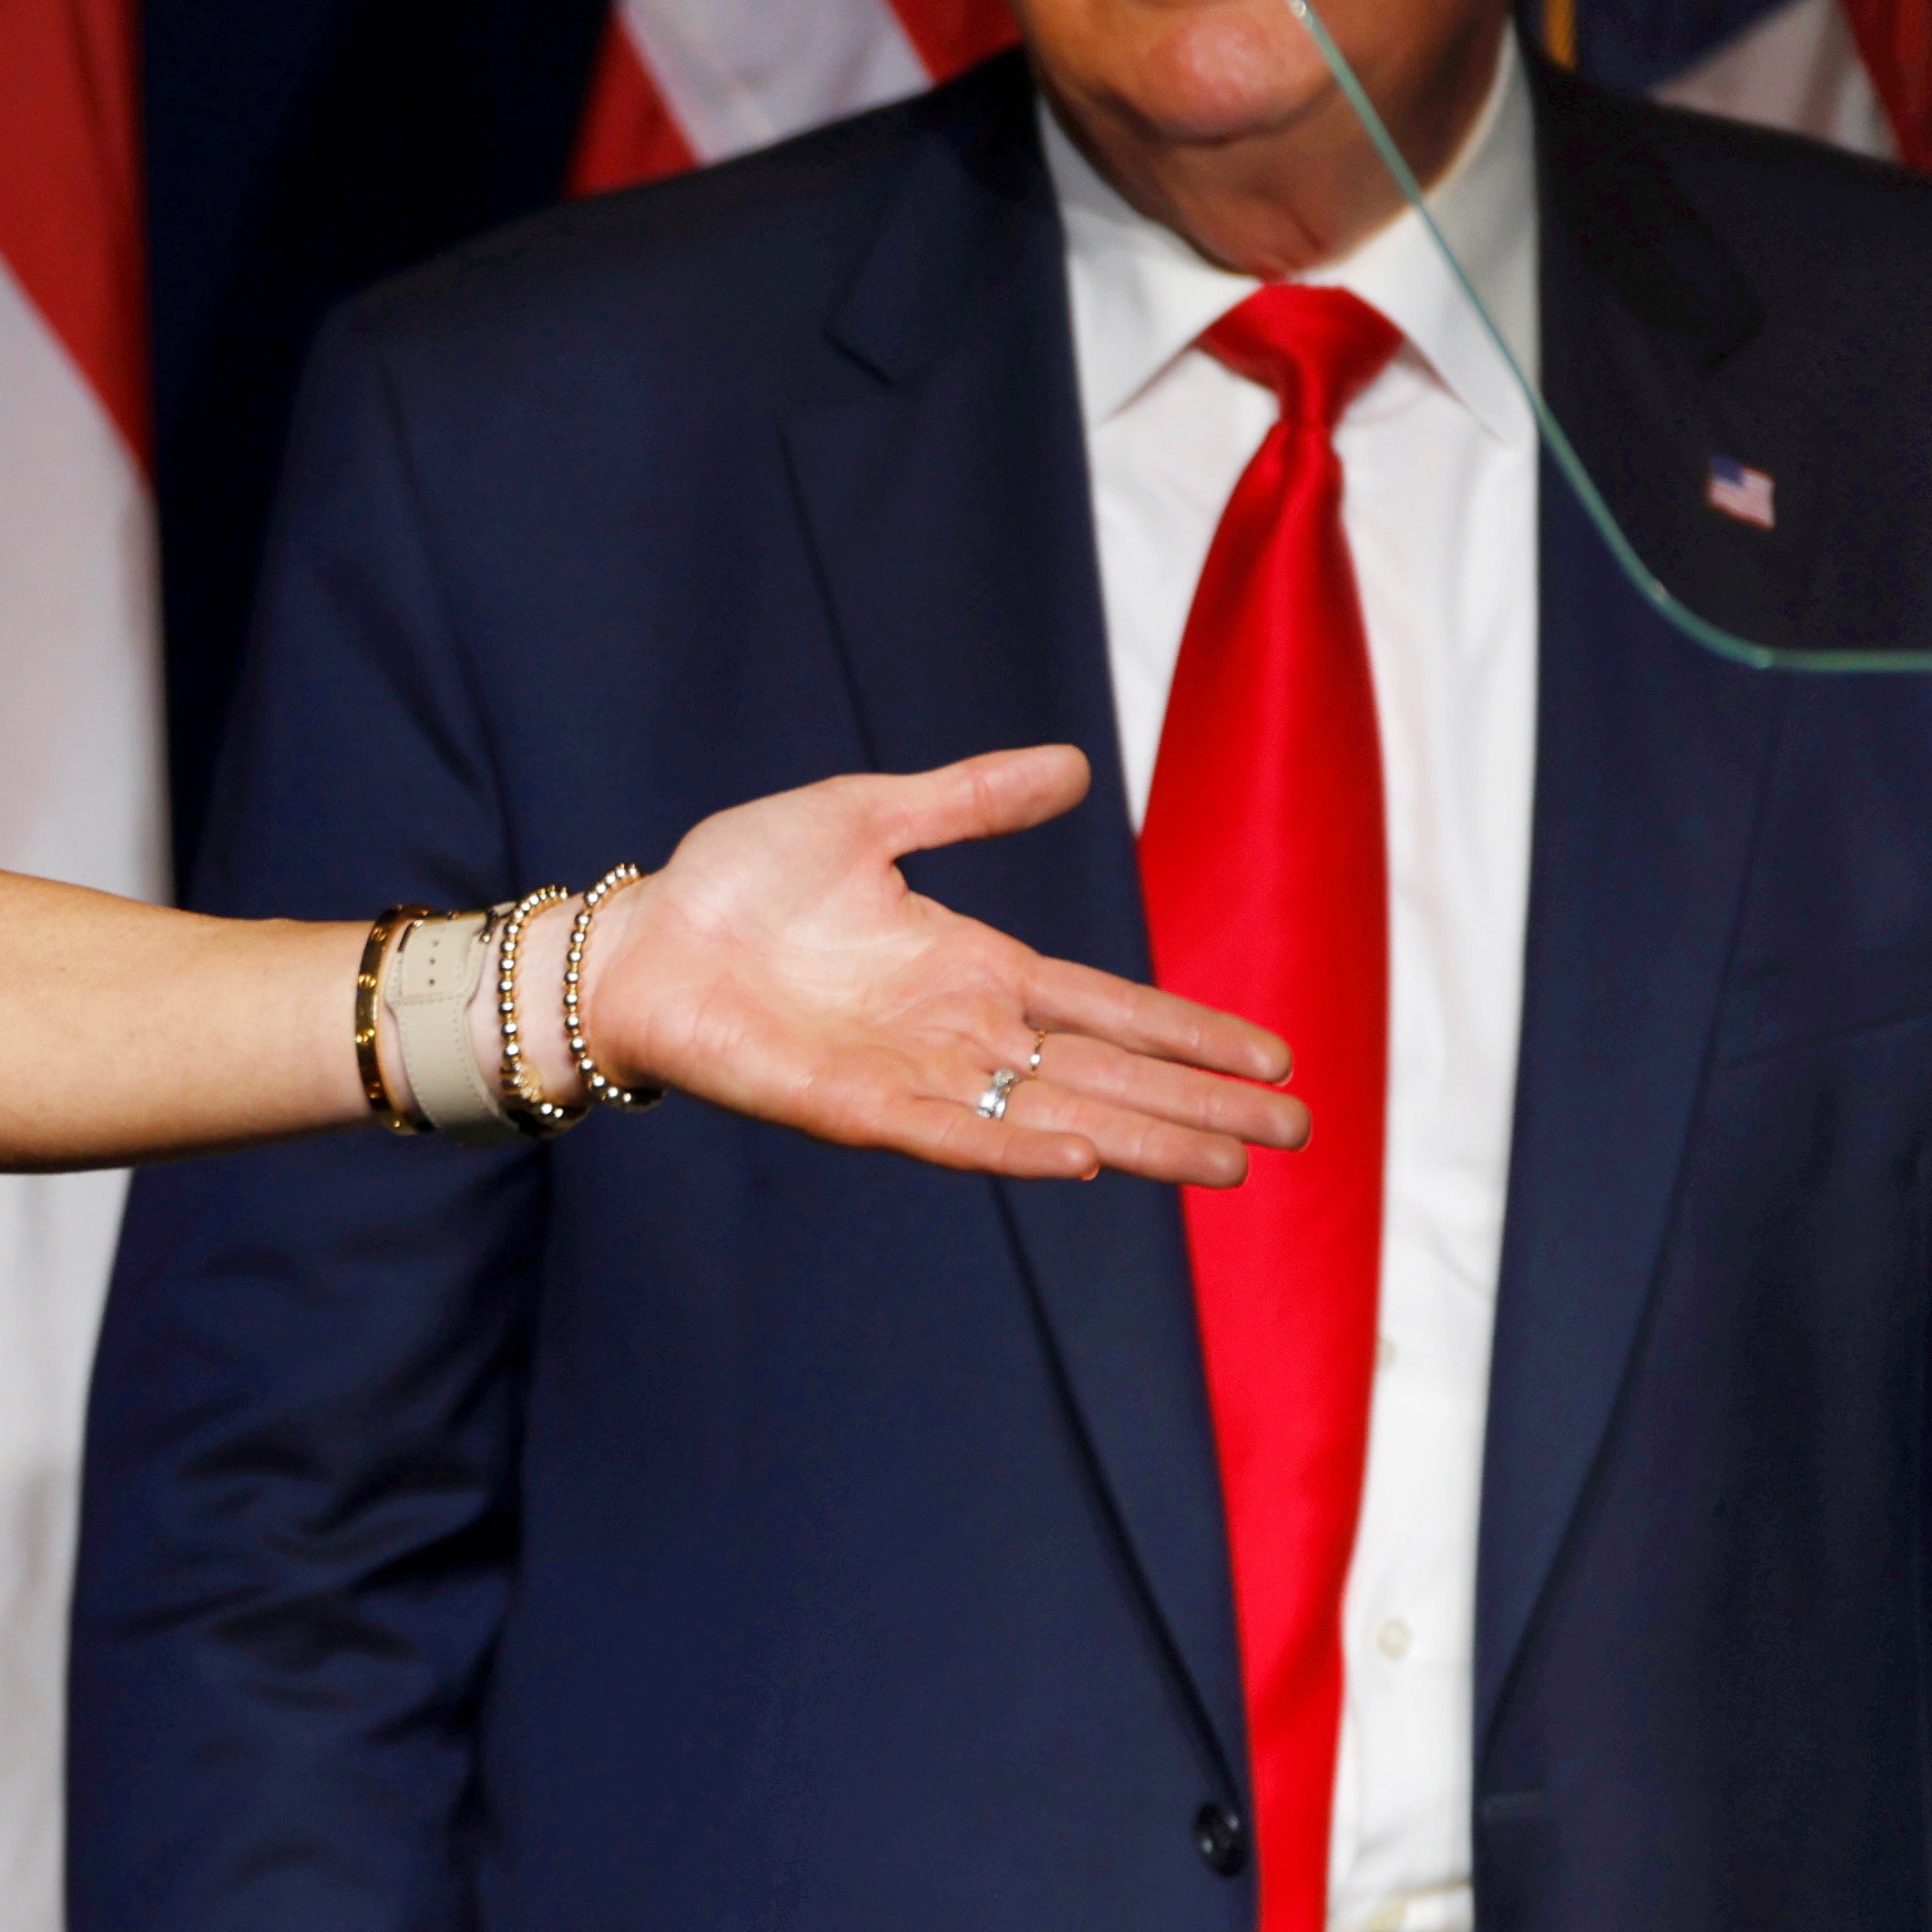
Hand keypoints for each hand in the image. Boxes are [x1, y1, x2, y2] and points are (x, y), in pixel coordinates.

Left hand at [567, 747, 1303, 1184]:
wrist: (635, 938)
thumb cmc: (736, 883)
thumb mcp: (867, 817)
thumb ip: (969, 800)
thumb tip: (1075, 767)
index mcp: (972, 967)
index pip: (1110, 1007)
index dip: (1191, 1032)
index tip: (1276, 1058)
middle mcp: (958, 1032)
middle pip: (1107, 1075)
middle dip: (1200, 1104)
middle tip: (1296, 1133)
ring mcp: (911, 1075)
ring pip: (1053, 1118)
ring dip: (1139, 1139)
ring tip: (1230, 1164)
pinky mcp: (850, 1108)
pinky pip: (949, 1136)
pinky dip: (1012, 1150)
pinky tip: (1081, 1160)